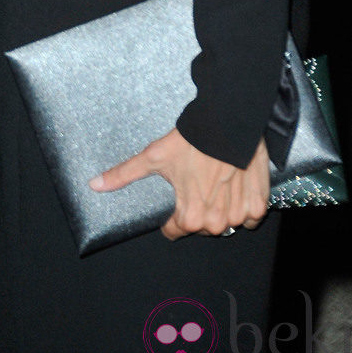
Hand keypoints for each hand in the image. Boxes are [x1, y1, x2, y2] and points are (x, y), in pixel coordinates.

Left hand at [90, 128, 269, 240]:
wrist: (228, 122)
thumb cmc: (189, 141)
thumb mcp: (153, 156)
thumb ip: (124, 174)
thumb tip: (93, 185)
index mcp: (190, 217)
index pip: (175, 231)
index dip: (171, 216)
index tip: (176, 197)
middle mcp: (216, 223)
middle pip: (201, 227)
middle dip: (196, 210)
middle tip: (195, 183)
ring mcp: (240, 215)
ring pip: (226, 222)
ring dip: (220, 208)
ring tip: (214, 182)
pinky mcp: (258, 204)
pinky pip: (250, 216)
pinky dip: (244, 206)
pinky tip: (234, 186)